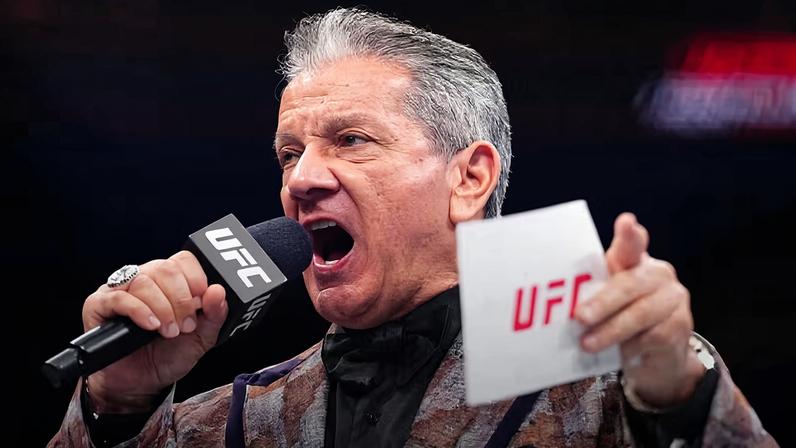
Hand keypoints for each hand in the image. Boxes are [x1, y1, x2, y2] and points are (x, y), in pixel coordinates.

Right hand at [81, 251, 227, 412]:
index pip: (184, 260)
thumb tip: (218, 291)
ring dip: (162, 309)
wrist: (139, 384)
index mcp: (171, 281)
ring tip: (169, 332)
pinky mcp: (99, 304)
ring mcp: (121, 289)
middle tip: (186, 325)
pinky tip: (151, 326)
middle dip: (181, 299)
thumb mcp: (201, 338)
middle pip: (165, 268)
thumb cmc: (168, 356)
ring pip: (144, 281)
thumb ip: (214, 315)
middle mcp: (145, 279)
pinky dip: (139, 311)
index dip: (195, 278)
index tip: (202, 301)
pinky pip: (119, 297)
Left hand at [574, 213, 705, 407]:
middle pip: (630, 284)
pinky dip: (630, 348)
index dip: (629, 235)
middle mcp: (658, 274)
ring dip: (610, 331)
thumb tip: (560, 299)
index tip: (626, 222)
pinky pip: (651, 338)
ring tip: (587, 344)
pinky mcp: (681, 326)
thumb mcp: (605, 300)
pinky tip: (618, 354)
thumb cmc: (621, 317)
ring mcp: (674, 299)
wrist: (656, 354)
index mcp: (635, 261)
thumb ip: (591, 290)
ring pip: (640, 315)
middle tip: (579, 316)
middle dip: (602, 303)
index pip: (632, 244)